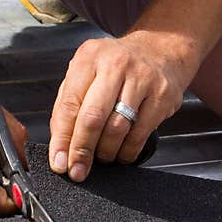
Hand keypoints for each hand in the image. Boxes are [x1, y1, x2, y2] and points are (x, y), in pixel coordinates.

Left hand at [48, 33, 189, 181]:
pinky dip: (128, 151)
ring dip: (106, 152)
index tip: (59, 162)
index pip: (69, 104)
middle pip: (93, 117)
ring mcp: (142, 79)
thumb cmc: (118, 66)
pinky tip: (122, 154)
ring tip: (102, 158)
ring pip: (118, 128)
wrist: (161, 50)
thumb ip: (70, 102)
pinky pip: (140, 133)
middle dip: (82, 150)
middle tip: (78, 170)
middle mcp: (115, 65)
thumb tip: (60, 143)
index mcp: (89, 57)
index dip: (62, 139)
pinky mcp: (162, 96)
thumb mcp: (87, 71)